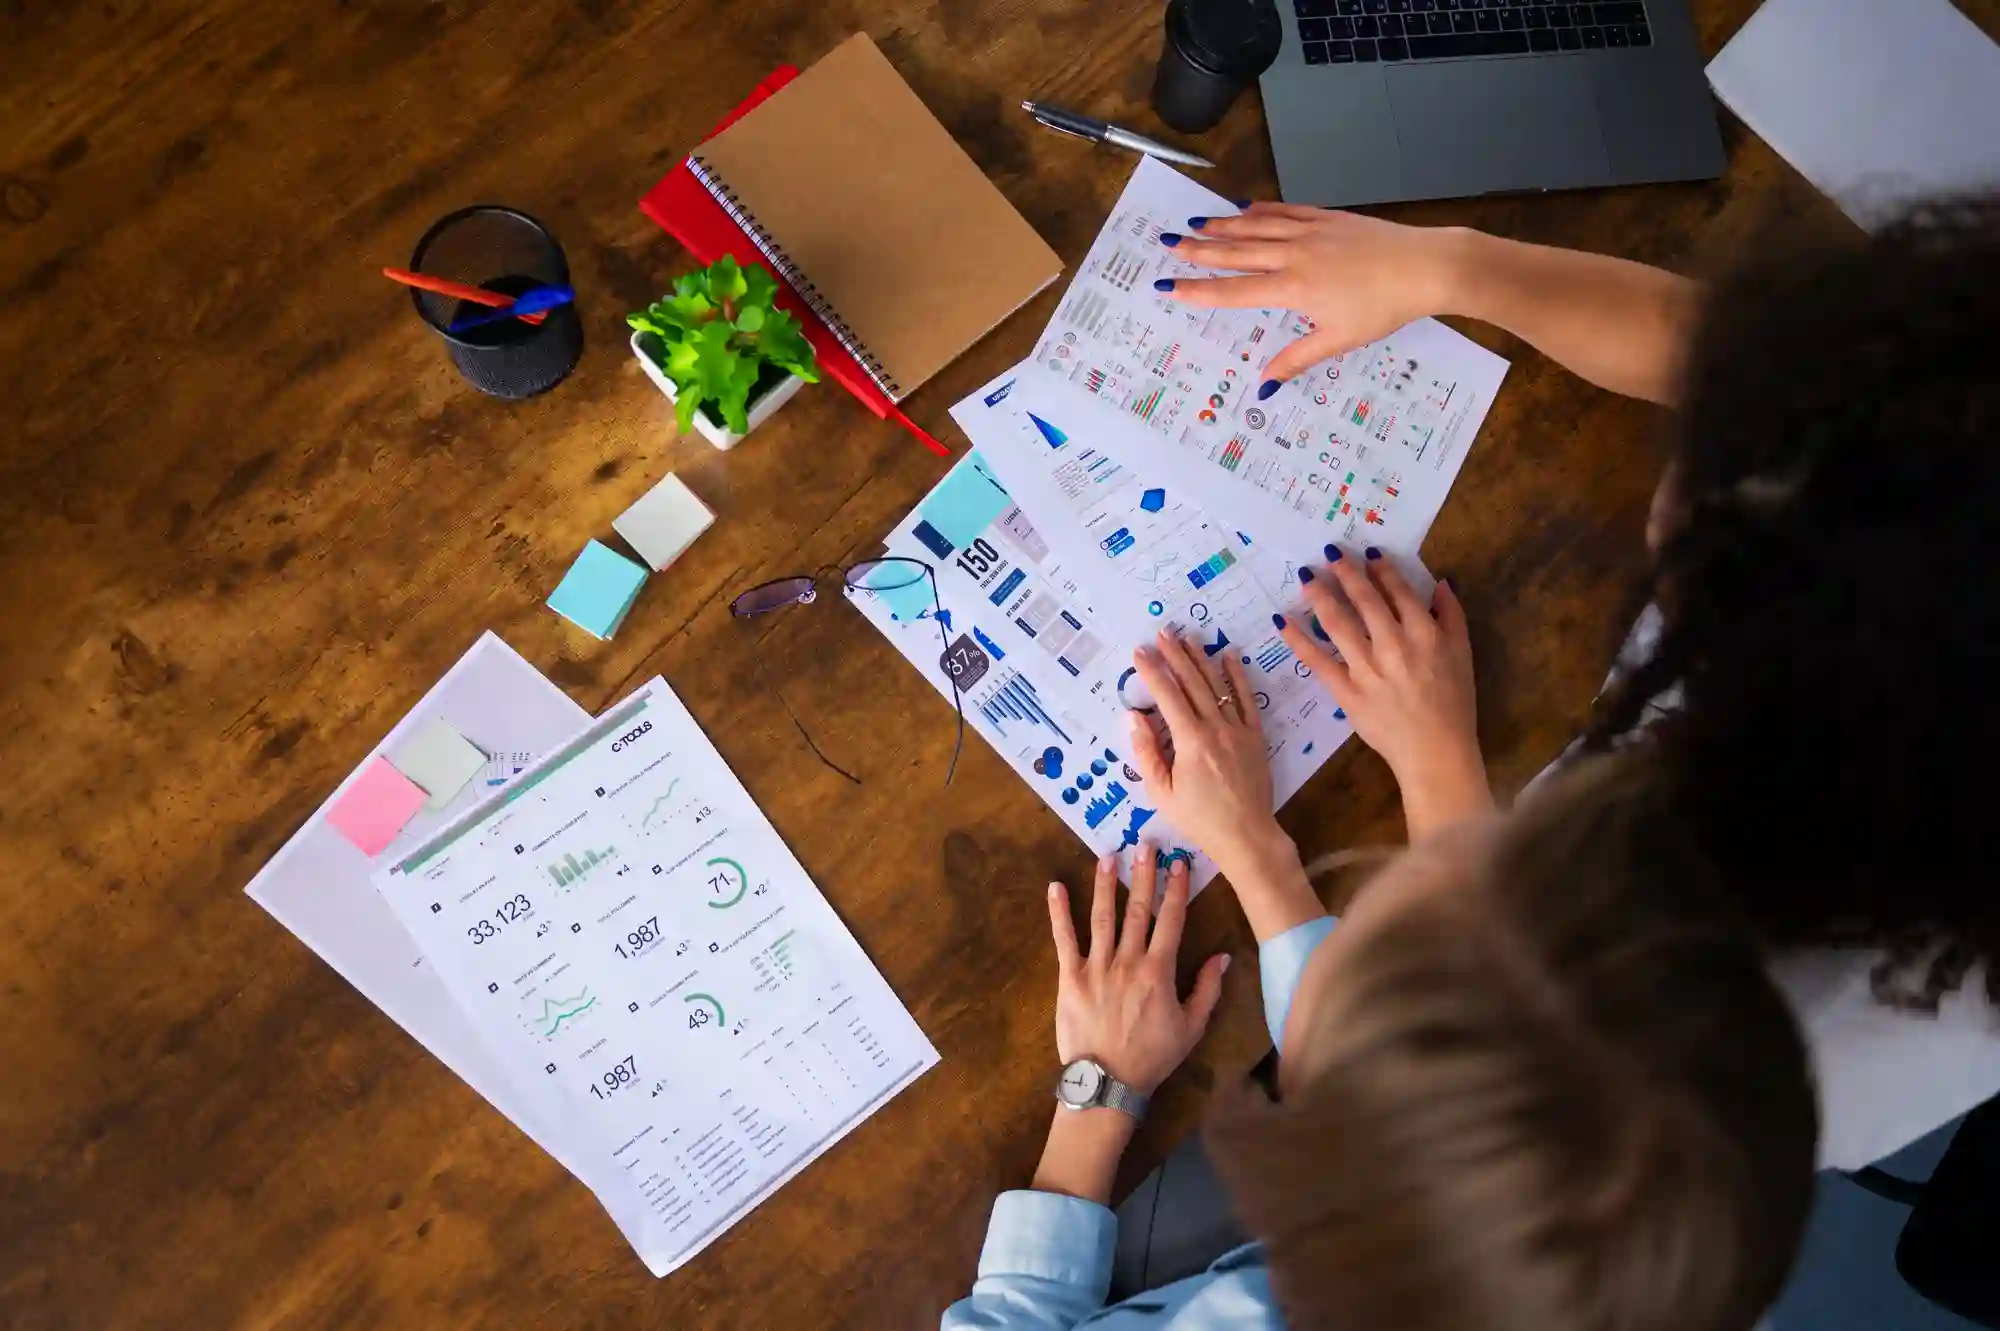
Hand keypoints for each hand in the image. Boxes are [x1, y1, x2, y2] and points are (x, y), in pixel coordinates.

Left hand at [1047, 851, 1228, 1094]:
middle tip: (1145, 844)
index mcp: (1159, 971)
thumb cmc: (1152, 1056)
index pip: (1171, 920)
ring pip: (1102, 916)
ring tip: (1108, 856)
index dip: (1176, 889)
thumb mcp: (1191, 1027)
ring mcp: (1096, 966)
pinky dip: (1059, 912)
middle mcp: (1128, 960)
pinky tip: (1056, 887)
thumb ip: (1207, 989)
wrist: (1108, 1082)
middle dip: (1143, 875)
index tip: (1179, 863)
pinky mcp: (1070, 977)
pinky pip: (1064, 939)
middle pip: (1138, 910)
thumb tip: (1222, 956)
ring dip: (1106, 883)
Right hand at [1127, 631, 1324, 939]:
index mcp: (1190, 741)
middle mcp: (1216, 728)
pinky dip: (1238, 676)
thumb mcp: (1162, 793)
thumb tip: (1134, 717)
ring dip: (1202, 659)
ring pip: (1218, 685)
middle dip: (1176, 655)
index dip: (1152, 670)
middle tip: (1163, 633)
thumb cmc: (1199, 819)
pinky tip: (1230, 656)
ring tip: (1189, 638)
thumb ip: (1147, 752)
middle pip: (1193, 682)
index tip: (1139, 652)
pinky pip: (1247, 699)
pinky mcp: (1256, 736)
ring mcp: (1239, 730)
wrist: (1246, 835)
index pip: (1167, 695)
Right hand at [1161, 205, 1465, 385]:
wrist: (1425, 266)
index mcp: (1293, 288)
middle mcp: (1294, 255)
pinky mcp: (1328, 218)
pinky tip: (1243, 208)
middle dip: (1199, 250)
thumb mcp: (1339, 341)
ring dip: (1222, 226)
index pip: (1234, 291)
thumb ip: (1296, 360)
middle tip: (1169, 245)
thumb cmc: (1384, 307)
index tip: (1170, 287)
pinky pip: (1284, 211)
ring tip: (1194, 223)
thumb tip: (1264, 386)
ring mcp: (1310, 231)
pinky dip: (1261, 209)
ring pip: (1255, 227)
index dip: (1198, 291)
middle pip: (1236, 252)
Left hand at [1277, 549, 1493, 837]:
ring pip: (1337, 622)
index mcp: (1424, 632)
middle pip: (1363, 599)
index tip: (1366, 552)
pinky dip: (1297, 639)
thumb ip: (1451, 615)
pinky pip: (1317, 660)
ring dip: (1319, 595)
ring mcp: (1366, 667)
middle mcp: (1393, 643)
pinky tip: (1281, 620)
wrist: (1436, 751)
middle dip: (1344, 571)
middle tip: (1329, 552)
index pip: (1397, 590)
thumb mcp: (1463, 653)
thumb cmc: (1453, 703)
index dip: (1380, 568)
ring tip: (1305, 575)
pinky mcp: (1346, 691)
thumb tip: (1440, 582)